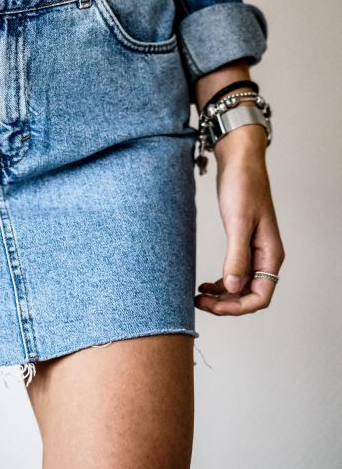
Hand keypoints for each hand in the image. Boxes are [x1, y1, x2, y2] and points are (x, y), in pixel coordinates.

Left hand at [194, 126, 285, 315]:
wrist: (239, 162)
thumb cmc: (243, 186)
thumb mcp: (238, 222)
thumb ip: (237, 256)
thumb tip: (232, 287)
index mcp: (270, 254)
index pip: (261, 297)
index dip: (237, 307)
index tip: (213, 306)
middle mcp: (265, 256)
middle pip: (249, 295)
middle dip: (226, 304)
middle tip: (199, 302)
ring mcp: (254, 251)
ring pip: (241, 286)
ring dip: (221, 296)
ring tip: (198, 296)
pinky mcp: (242, 243)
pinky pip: (234, 272)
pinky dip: (220, 282)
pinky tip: (204, 284)